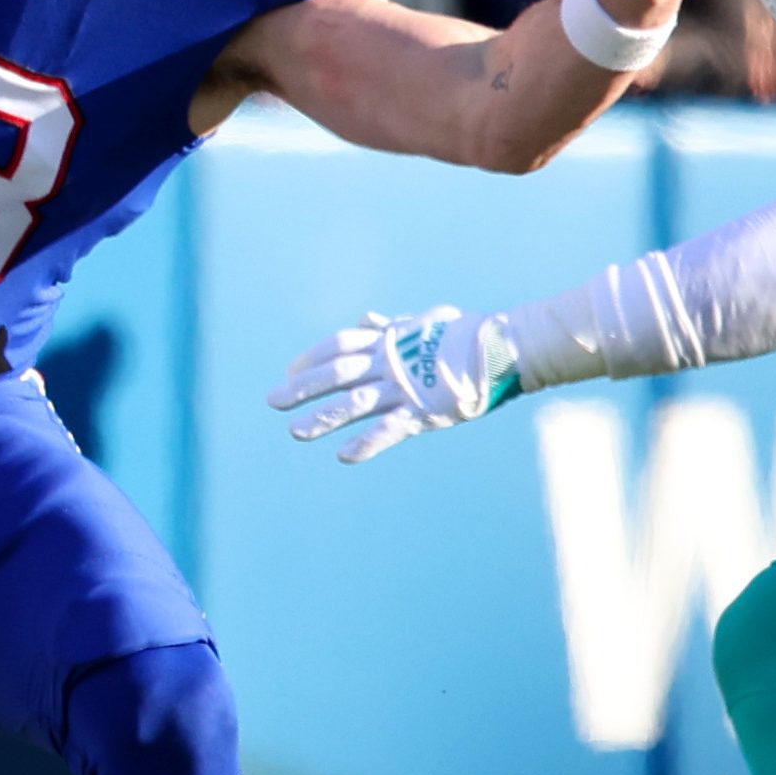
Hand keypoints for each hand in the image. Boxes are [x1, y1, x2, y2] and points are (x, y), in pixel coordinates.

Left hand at [269, 307, 517, 464]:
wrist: (502, 347)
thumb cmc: (466, 334)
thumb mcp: (424, 322)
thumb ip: (392, 326)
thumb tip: (367, 319)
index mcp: (388, 340)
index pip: (340, 345)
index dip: (312, 358)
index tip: (291, 371)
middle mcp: (389, 361)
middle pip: (336, 373)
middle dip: (302, 388)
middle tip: (273, 401)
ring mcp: (405, 386)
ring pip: (354, 403)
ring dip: (323, 417)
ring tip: (296, 432)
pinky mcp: (424, 410)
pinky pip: (389, 429)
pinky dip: (366, 443)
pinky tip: (343, 455)